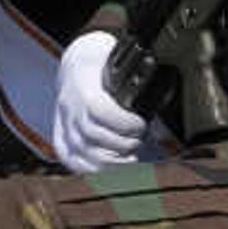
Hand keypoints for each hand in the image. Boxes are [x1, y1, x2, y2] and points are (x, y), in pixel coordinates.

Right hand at [51, 33, 150, 172]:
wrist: (77, 63)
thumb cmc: (104, 62)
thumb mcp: (120, 59)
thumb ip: (139, 73)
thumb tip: (167, 85)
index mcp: (83, 84)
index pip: (98, 110)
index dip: (123, 123)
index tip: (142, 125)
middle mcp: (69, 105)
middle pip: (92, 135)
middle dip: (123, 143)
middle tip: (141, 141)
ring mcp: (63, 122)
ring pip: (82, 151)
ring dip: (111, 160)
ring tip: (133, 158)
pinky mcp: (60, 136)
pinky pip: (72, 159)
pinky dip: (94, 169)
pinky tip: (113, 168)